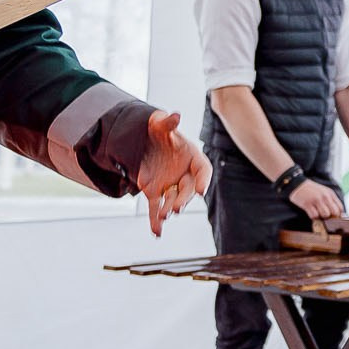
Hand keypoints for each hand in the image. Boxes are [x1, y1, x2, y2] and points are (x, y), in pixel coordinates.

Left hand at [136, 109, 210, 236]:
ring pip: (172, 199)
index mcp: (192, 157)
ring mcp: (170, 184)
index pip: (203, 170)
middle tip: (177, 208)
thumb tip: (175, 116)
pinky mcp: (155, 192)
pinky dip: (155, 220)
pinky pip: (155, 207)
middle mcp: (185, 174)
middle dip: (183, 199)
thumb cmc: (158, 130)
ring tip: (163, 216)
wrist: (144, 140)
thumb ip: (168, 122)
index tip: (201, 190)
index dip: (204, 180)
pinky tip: (156, 232)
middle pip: (188, 189)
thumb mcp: (160, 123)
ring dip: (168, 209)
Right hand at [289, 177, 344, 221]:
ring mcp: (316, 200)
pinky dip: (313, 217)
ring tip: (317, 213)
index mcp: (330, 193)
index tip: (334, 216)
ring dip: (322, 217)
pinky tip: (311, 212)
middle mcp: (325, 196)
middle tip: (325, 216)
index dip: (338, 214)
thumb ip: (331, 200)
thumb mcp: (324, 191)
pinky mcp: (307, 204)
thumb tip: (338, 213)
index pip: (340, 208)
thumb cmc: (312, 189)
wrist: (297, 184)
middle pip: (335, 212)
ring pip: (325, 215)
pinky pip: (314, 216)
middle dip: (331, 217)